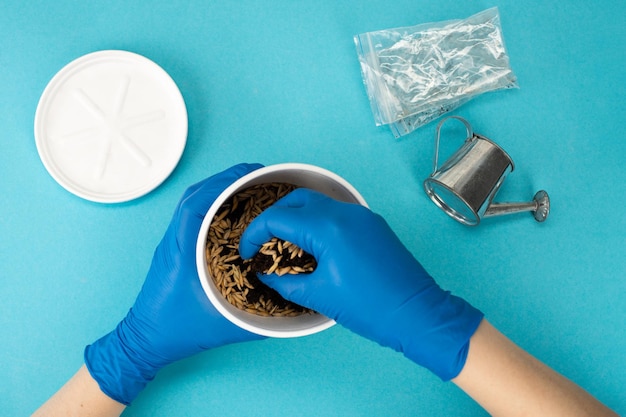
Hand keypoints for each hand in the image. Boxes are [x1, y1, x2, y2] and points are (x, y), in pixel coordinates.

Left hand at [85, 163, 264, 404]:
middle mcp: (174, 240)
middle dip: (225, 179)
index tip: (250, 174)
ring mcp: (172, 243)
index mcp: (182, 252)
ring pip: (191, 202)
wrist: (145, 341)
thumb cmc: (177, 331)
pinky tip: (230, 209)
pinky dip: (210, 203)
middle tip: (256, 174)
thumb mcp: (224, 325)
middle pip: (195, 195)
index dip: (224, 183)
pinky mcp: (174, 248)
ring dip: (217, 188)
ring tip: (245, 185)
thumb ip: (258, 319)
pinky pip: (191, 214)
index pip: (197, 204)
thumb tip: (290, 305)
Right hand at [239, 188, 482, 379]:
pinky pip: (336, 213)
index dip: (254, 235)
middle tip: (263, 244)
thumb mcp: (320, 295)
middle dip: (273, 219)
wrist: (418, 313)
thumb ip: (286, 281)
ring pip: (317, 203)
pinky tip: (313, 246)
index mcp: (328, 227)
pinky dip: (317, 222)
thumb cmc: (369, 308)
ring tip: (285, 246)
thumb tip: (266, 274)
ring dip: (296, 218)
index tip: (246, 254)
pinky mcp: (372, 223)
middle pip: (296, 201)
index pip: (278, 218)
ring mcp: (362, 215)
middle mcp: (344, 212)